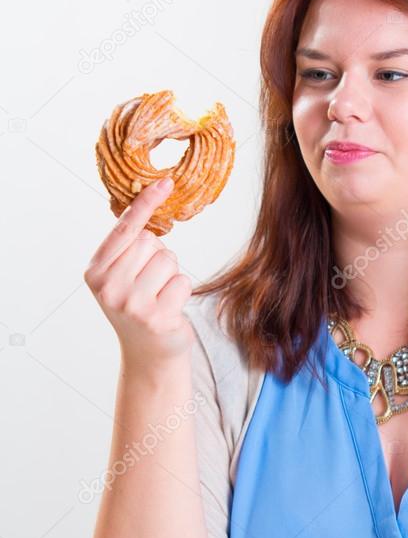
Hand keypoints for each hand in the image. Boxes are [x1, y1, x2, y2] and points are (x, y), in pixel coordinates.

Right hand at [84, 180, 194, 365]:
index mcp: (95, 271)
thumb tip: (151, 198)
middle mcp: (108, 287)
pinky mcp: (156, 317)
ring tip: (159, 296)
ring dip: (171, 275)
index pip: (124, 229)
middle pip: (151, 242)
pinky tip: (169, 308)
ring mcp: (131, 304)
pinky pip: (182, 281)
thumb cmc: (138, 306)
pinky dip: (181, 292)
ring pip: (169, 260)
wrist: (148, 354)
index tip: (164, 183)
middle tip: (150, 282)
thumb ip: (128, 247)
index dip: (145, 204)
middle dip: (158, 256)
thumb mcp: (122, 276)